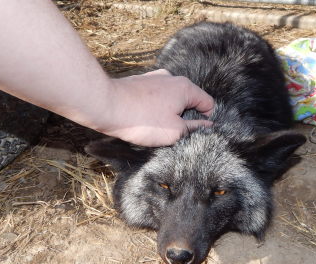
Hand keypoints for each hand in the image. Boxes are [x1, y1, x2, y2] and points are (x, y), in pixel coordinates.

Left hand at [99, 69, 213, 146]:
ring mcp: (154, 78)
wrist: (106, 106)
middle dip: (185, 117)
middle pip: (189, 100)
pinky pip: (155, 97)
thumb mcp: (174, 131)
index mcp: (185, 87)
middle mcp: (171, 78)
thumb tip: (209, 125)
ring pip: (171, 98)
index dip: (205, 120)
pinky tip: (143, 118)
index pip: (208, 103)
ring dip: (169, 113)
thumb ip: (195, 128)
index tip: (194, 132)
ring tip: (155, 127)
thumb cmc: (142, 120)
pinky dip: (154, 108)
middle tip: (173, 133)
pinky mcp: (139, 83)